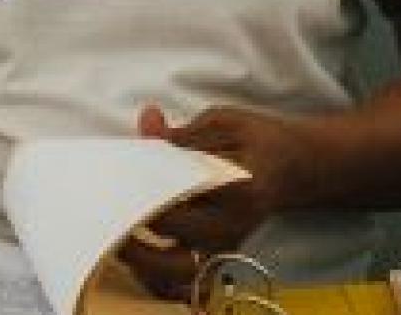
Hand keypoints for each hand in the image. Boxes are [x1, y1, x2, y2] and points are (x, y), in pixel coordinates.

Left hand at [118, 104, 310, 299]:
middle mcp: (232, 224)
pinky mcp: (216, 254)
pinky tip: (132, 249)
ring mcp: (224, 245)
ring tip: (113, 232)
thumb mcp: (224, 123)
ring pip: (172, 269)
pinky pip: (178, 276)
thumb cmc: (259, 141)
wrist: (294, 169)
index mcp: (239, 186)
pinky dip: (153, 271)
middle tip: (106, 205)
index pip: (181, 192)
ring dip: (139, 256)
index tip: (118, 174)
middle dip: (132, 222)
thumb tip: (147, 123)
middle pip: (170, 232)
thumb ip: (183, 132)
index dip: (143, 184)